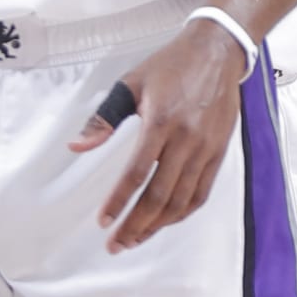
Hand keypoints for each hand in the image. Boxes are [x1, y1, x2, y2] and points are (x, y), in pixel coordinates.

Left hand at [72, 19, 249, 251]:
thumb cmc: (169, 66)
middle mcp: (186, 140)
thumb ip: (104, 119)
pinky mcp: (219, 153)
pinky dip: (182, 213)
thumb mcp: (130, 84)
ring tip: (135, 239)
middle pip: (159, 195)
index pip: (136, 173)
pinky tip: (164, 223)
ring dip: (157, 225)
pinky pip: (200, 193)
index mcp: (160, 122)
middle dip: (135, 225)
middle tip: (115, 244)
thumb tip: (77, 148)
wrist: (217, 52)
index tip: (103, 222)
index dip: (119, 201)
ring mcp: (206, 149)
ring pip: (181, 200)